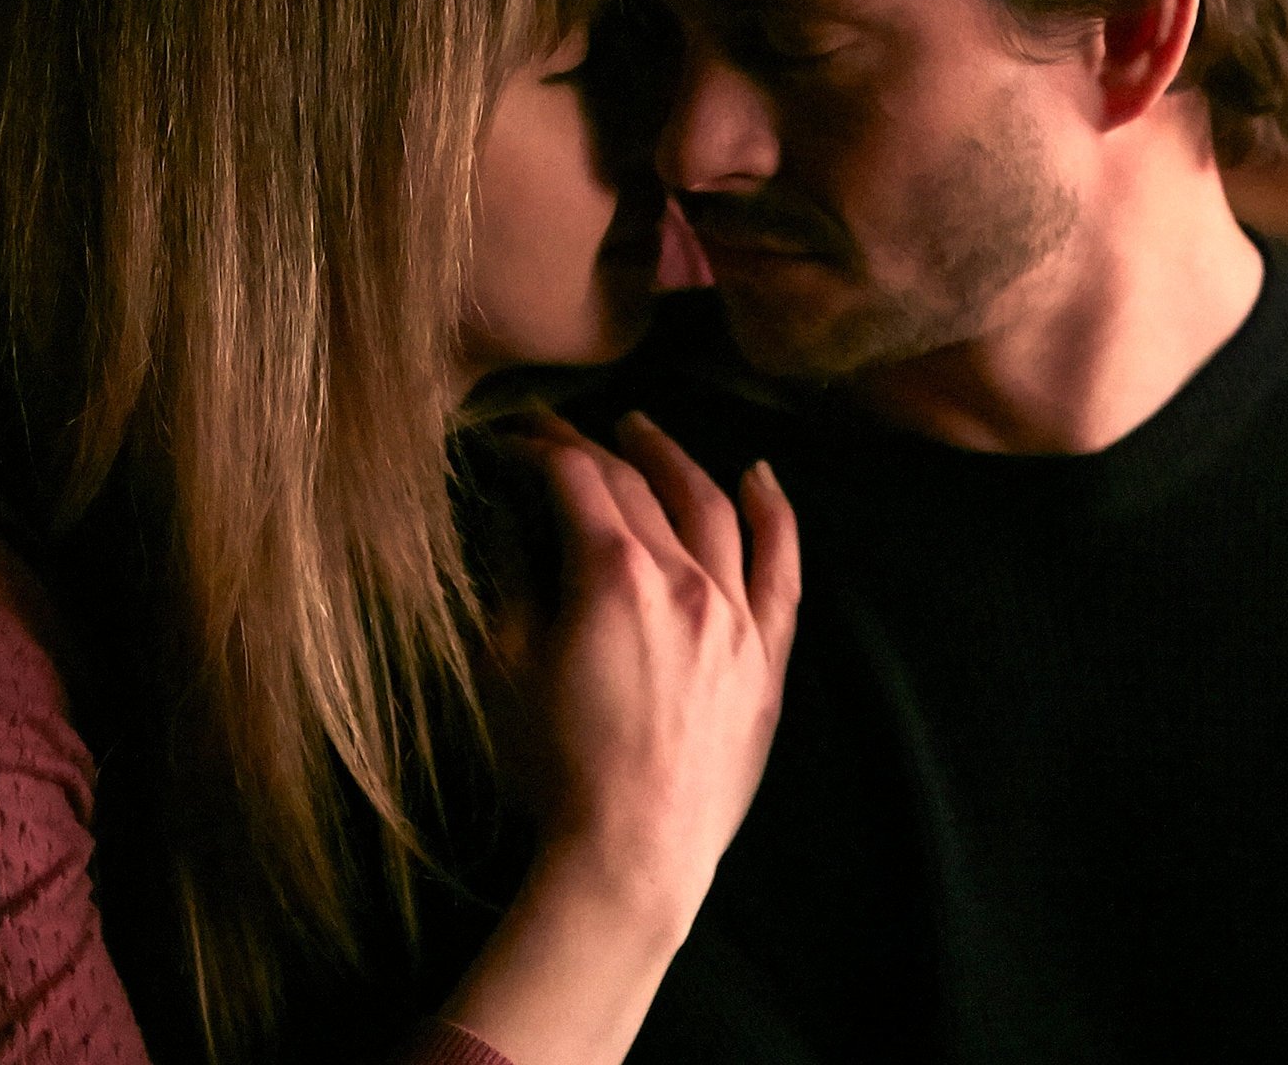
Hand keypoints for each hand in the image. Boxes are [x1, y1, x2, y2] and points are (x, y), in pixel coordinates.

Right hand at [513, 407, 800, 927]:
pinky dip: (774, 515)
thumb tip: (517, 523)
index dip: (538, 450)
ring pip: (712, 508)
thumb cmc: (554, 770)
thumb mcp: (504, 669)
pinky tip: (760, 477)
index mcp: (612, 574)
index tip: (510, 443)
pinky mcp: (767, 658)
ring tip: (643, 432)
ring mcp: (736, 615)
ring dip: (673, 460)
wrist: (632, 854)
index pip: (575, 480)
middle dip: (591, 448)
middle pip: (638, 486)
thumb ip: (514, 584)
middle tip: (559, 432)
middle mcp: (684, 578)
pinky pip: (783, 570)